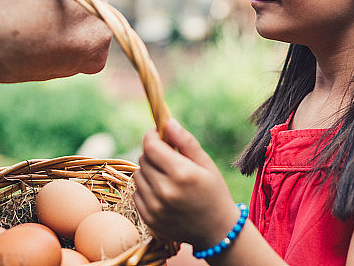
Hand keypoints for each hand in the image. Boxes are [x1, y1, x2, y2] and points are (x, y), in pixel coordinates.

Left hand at [133, 119, 239, 249]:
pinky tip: (162, 192)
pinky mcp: (149, 219)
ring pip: (138, 176)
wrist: (217, 232)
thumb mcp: (206, 164)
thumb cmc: (214, 193)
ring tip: (166, 177)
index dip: (152, 136)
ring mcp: (155, 207)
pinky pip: (136, 193)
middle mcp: (165, 191)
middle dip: (153, 154)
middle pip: (143, 159)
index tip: (158, 136)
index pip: (150, 146)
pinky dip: (145, 189)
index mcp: (181, 173)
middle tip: (168, 159)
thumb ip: (185, 142)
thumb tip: (167, 123)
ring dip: (148, 172)